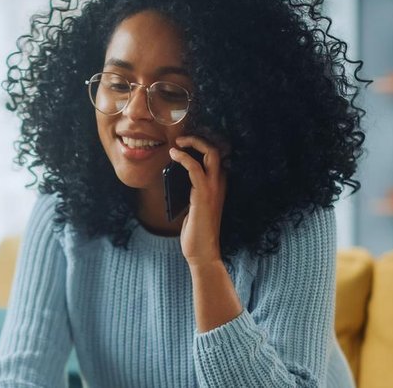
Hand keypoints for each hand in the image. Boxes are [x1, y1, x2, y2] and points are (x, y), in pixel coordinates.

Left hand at [169, 135, 226, 266]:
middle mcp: (219, 184)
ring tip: (176, 144)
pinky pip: (195, 169)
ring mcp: (213, 189)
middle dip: (199, 139)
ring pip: (210, 154)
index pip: (216, 158)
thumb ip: (190, 191)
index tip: (185, 144)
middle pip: (216, 151)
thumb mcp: (193, 206)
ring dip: (193, 143)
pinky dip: (184, 158)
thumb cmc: (196, 232)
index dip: (202, 146)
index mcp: (218, 186)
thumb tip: (175, 177)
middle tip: (181, 139)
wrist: (202, 252)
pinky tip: (173, 155)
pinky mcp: (203, 195)